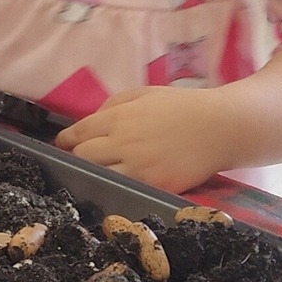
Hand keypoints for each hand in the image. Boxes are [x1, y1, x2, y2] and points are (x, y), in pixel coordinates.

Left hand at [55, 86, 238, 194]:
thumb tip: (92, 120)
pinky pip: (124, 188)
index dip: (65, 140)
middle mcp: (123, 144)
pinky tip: (118, 182)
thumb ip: (114, 104)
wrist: (219, 128)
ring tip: (99, 171)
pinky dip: (117, 185)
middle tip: (81, 157)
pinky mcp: (153, 186)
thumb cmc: (182, 106)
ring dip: (94, 173)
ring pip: (99, 176)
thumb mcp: (144, 93)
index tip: (63, 144)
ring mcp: (138, 168)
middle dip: (77, 156)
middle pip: (82, 157)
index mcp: (118, 118)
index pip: (78, 132)